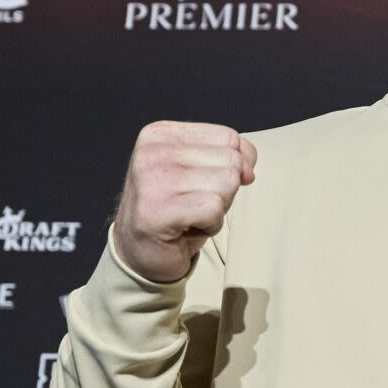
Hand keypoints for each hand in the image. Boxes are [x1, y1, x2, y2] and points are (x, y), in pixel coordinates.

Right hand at [112, 121, 255, 283]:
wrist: (140, 253)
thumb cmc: (176, 211)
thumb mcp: (203, 172)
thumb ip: (231, 157)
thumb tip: (247, 170)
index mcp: (161, 134)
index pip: (228, 137)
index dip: (230, 168)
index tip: (198, 185)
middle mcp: (152, 152)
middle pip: (231, 160)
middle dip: (224, 190)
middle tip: (193, 204)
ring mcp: (152, 180)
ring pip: (227, 183)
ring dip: (218, 209)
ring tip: (189, 216)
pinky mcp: (158, 210)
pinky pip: (215, 209)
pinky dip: (211, 225)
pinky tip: (186, 229)